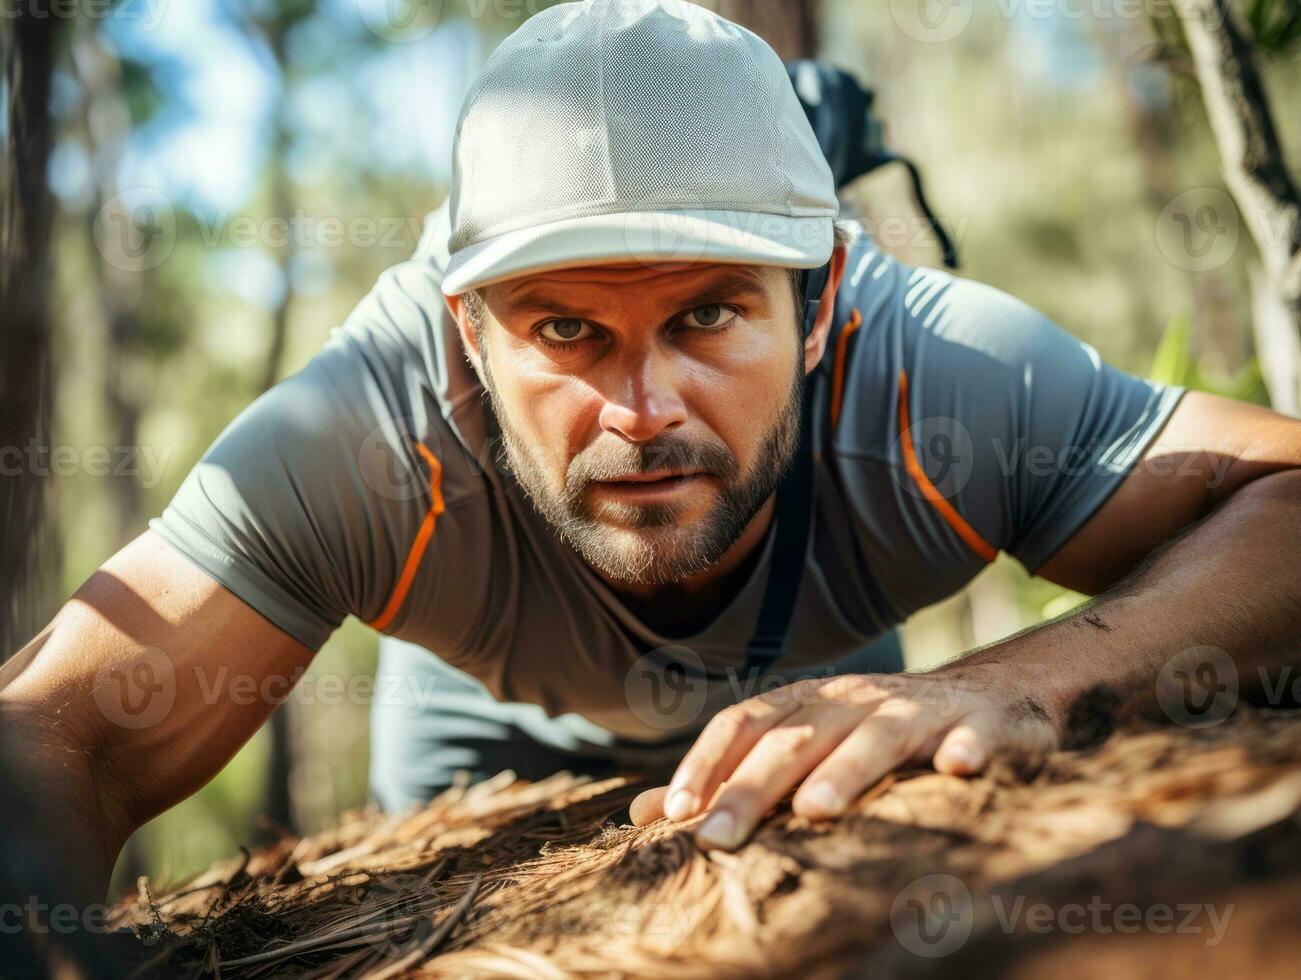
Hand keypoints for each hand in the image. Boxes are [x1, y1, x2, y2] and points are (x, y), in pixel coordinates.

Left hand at [629, 666, 1059, 848]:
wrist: (989, 696)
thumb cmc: (875, 735)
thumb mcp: (802, 748)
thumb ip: (729, 778)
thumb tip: (643, 815)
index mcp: (807, 704)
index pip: (745, 723)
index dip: (708, 762)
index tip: (675, 812)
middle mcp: (855, 699)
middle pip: (798, 738)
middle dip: (754, 785)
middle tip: (717, 836)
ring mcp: (918, 709)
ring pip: (877, 736)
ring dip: (848, 769)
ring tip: (817, 809)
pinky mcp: (982, 723)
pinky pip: (974, 734)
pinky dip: (967, 748)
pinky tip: (958, 768)